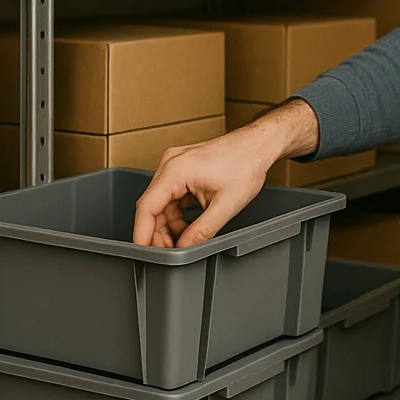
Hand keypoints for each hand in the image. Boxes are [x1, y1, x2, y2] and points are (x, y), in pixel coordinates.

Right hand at [132, 98, 320, 247]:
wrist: (258, 145)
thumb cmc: (246, 164)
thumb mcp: (226, 205)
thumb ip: (202, 230)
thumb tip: (184, 249)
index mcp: (176, 170)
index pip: (147, 206)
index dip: (142, 232)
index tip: (141, 251)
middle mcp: (170, 164)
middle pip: (152, 205)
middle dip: (157, 232)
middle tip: (166, 253)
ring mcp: (175, 165)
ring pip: (161, 202)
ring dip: (168, 224)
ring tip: (180, 243)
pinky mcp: (183, 169)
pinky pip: (171, 195)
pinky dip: (176, 213)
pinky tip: (186, 227)